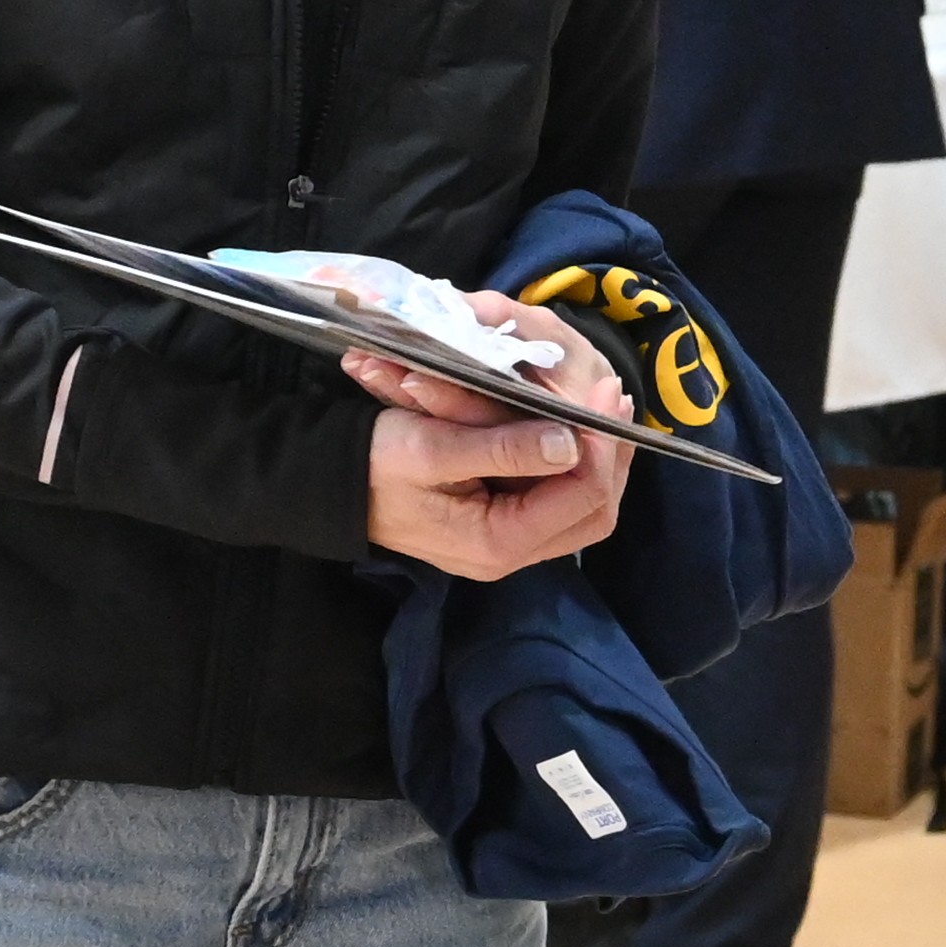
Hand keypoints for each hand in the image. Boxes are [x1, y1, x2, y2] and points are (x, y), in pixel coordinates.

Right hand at [353, 297, 630, 578]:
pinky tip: (572, 427)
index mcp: (498, 540)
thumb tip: (568, 444)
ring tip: (604, 411)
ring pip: (580, 509)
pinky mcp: (497, 524)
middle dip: (613, 457)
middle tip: (616, 402)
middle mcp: (509, 553)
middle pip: (595, 514)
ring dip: (599, 460)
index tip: (605, 393)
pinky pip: (553, 501)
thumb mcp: (432, 448)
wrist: (329, 486)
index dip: (603, 445)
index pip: (583, 498)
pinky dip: (572, 465)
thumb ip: (501, 448)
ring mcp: (504, 542)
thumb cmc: (374, 464)